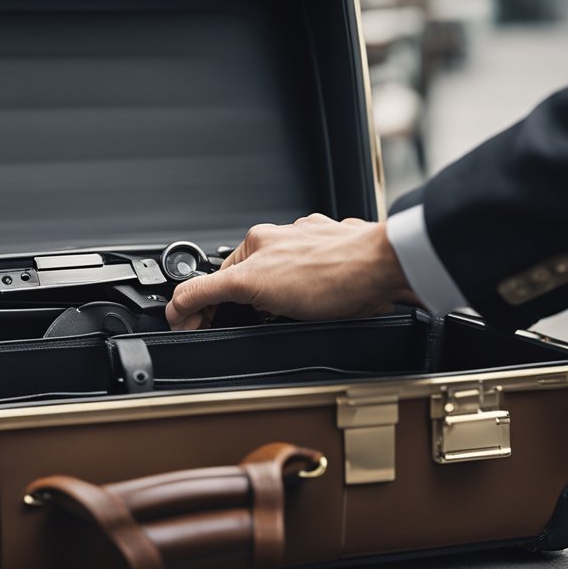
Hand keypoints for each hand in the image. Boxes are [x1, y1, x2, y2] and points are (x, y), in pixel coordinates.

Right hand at [165, 214, 419, 329]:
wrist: (390, 269)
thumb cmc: (334, 276)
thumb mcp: (253, 287)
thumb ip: (209, 293)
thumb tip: (177, 304)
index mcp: (256, 242)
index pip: (213, 279)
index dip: (200, 308)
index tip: (192, 327)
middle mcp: (283, 239)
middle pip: (245, 281)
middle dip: (240, 307)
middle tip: (238, 329)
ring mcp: (312, 249)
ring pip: (280, 282)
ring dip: (275, 303)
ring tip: (285, 319)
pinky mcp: (338, 260)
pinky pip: (312, 282)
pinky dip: (307, 297)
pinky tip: (316, 309)